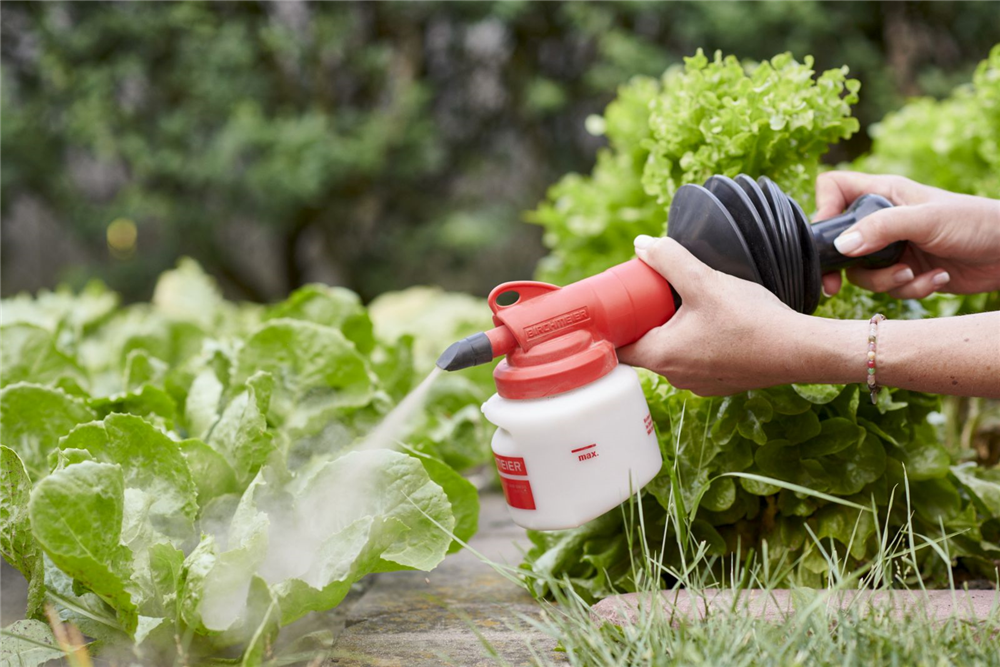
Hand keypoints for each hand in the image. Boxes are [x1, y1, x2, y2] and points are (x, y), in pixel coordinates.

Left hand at [618, 236, 798, 395]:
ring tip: (682, 303)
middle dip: (645, 321)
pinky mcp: (721, 382)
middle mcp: (675, 377)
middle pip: (645, 348)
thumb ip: (669, 260)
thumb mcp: (704, 281)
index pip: (617, 349)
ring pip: (672, 354)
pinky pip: (697, 360)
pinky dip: (697, 342)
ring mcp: (699, 383)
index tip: (615, 307)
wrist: (801, 350)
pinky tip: (711, 321)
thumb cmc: (751, 320)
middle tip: (650, 294)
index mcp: (661, 357)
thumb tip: (642, 245)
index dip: (612, 327)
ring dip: (673, 330)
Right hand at [815, 172, 999, 298]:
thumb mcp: (925, 220)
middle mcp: (881, 219)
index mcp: (882, 193)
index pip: (833, 189)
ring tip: (914, 274)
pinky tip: (937, 279)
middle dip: (842, 267)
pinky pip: (890, 288)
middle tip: (834, 286)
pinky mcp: (907, 272)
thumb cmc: (975, 221)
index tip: (830, 237)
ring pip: (862, 273)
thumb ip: (880, 229)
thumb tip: (840, 247)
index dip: (823, 210)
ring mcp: (893, 248)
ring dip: (887, 281)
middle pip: (839, 242)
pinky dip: (911, 289)